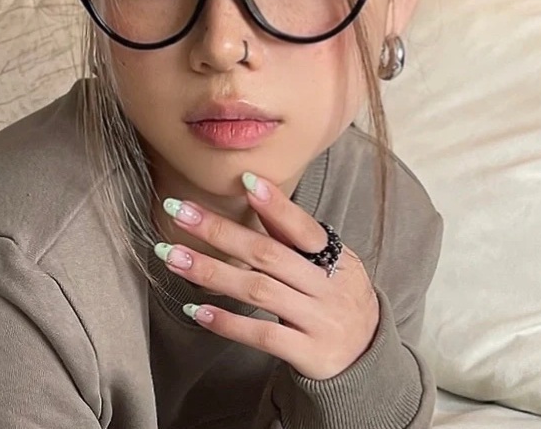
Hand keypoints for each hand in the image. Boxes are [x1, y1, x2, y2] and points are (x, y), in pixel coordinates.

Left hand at [155, 173, 379, 380]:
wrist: (367, 359)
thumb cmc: (336, 297)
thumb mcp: (328, 262)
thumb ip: (292, 235)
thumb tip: (256, 192)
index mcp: (335, 257)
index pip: (302, 227)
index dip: (276, 205)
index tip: (244, 180)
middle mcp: (329, 286)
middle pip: (268, 255)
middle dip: (219, 232)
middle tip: (178, 212)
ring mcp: (320, 321)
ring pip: (259, 291)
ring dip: (211, 272)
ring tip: (173, 257)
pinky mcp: (308, 354)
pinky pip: (263, 335)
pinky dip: (228, 322)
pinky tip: (197, 310)